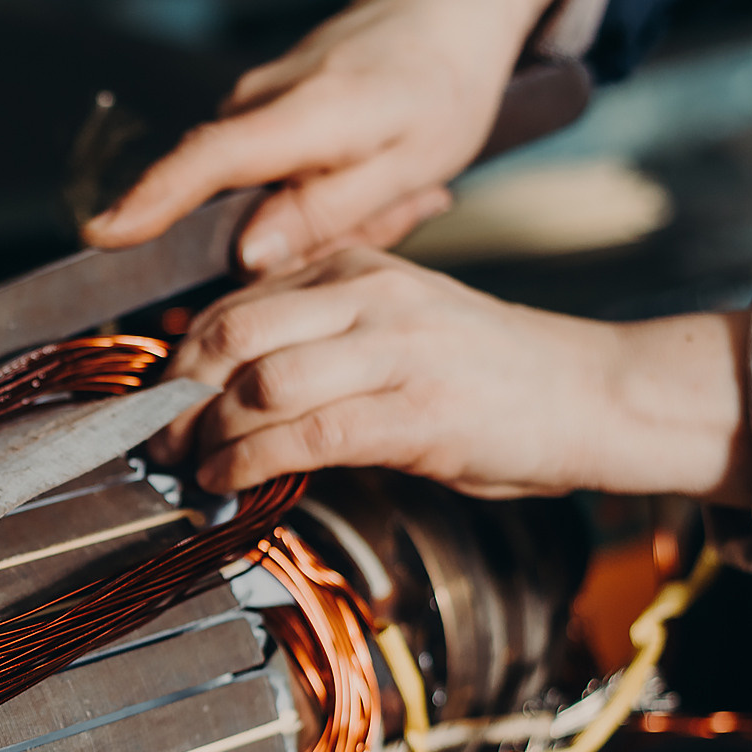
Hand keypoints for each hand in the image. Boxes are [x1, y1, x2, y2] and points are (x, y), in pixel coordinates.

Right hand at [82, 0, 563, 274]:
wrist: (446, 5)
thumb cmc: (440, 86)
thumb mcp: (408, 166)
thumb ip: (324, 213)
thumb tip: (248, 255)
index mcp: (303, 114)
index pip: (205, 161)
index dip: (149, 202)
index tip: (102, 236)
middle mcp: (259, 98)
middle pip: (215, 189)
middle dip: (273, 237)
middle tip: (381, 216)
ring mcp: (253, 95)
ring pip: (244, 185)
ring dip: (306, 211)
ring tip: (388, 193)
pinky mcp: (258, 102)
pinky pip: (260, 167)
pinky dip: (310, 188)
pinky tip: (370, 176)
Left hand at [155, 247, 751, 501]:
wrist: (595, 395)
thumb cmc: (492, 374)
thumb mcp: (398, 327)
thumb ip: (321, 338)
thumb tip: (228, 380)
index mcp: (358, 268)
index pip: (237, 300)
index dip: (179, 353)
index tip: (156, 396)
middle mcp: (370, 297)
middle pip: (231, 333)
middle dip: (178, 393)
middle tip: (158, 436)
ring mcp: (393, 351)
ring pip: (259, 384)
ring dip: (207, 436)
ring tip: (189, 467)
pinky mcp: (414, 411)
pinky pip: (304, 435)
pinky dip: (250, 463)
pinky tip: (229, 483)